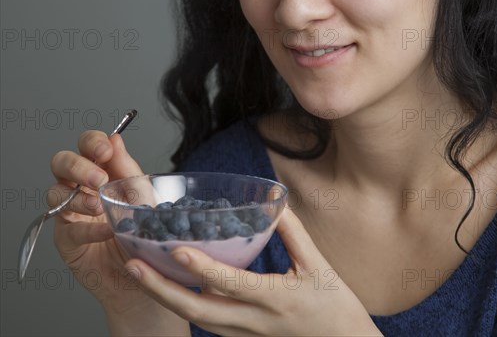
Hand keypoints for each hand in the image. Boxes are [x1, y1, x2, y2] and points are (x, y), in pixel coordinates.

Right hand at [49, 132, 154, 313]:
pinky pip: (68, 229)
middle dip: (78, 167)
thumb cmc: (143, 227)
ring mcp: (71, 212)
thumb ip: (127, 167)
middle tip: (99, 178)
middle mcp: (81, 187)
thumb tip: (115, 137)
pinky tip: (106, 230)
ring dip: (79, 197)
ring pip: (55, 192)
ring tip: (99, 207)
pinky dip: (88, 229)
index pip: (87, 145)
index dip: (91, 142)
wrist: (144, 268)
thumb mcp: (142, 193)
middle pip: (61, 163)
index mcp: (102, 169)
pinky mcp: (67, 239)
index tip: (104, 149)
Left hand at [124, 206, 382, 335]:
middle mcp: (253, 321)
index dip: (201, 266)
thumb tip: (274, 202)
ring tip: (141, 272)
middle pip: (197, 309)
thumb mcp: (317, 263)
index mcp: (273, 298)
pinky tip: (172, 285)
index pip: (229, 282)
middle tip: (133, 266)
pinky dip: (185, 304)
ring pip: (196, 319)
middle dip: (160, 289)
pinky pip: (208, 322)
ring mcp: (245, 334)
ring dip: (166, 297)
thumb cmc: (334, 306)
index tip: (176, 249)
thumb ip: (293, 231)